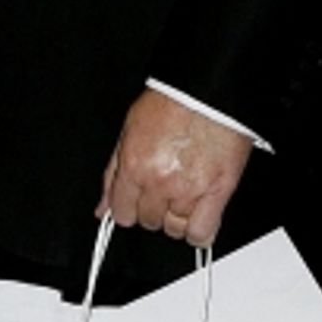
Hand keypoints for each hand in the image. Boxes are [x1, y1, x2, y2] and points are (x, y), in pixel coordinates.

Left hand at [97, 89, 252, 248]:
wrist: (207, 89)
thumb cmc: (171, 101)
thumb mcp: (129, 131)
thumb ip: (112, 174)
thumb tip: (103, 208)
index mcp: (134, 166)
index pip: (122, 213)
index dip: (129, 208)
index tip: (137, 201)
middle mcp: (159, 182)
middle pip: (149, 221)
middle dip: (154, 208)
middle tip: (164, 187)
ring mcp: (189, 189)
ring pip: (175, 229)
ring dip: (177, 217)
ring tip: (184, 194)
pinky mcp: (218, 191)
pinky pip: (202, 232)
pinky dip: (198, 231)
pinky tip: (199, 214)